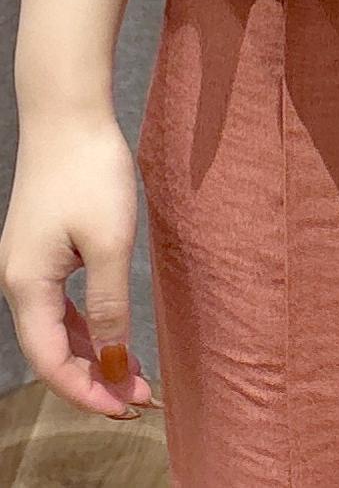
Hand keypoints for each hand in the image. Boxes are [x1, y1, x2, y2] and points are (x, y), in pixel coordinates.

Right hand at [0, 110, 159, 417]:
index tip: (128, 407)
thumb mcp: (110, 241)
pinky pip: (58, 302)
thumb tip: (114, 361)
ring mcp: (26, 263)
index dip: (88, 391)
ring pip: (54, 328)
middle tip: (139, 397)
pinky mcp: (41, 246)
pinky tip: (109, 334)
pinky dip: (83, 324)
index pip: (51, 362)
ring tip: (132, 374)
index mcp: (27, 285)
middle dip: (94, 378)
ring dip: (91, 353)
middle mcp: (17, 280)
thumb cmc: (89, 171)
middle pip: (50, 350)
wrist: (66, 112)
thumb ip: (110, 305)